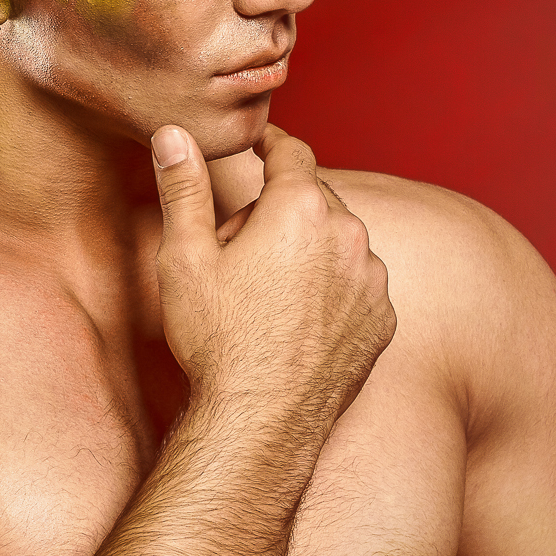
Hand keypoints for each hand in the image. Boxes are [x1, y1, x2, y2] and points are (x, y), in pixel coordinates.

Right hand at [150, 123, 395, 431]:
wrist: (261, 419)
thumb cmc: (217, 338)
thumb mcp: (184, 258)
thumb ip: (184, 188)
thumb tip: (173, 135)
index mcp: (300, 208)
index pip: (291, 152)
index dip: (270, 143)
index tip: (260, 143)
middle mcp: (349, 235)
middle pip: (314, 199)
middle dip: (280, 210)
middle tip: (238, 247)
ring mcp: (372, 280)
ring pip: (338, 243)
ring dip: (310, 250)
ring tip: (268, 291)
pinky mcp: (383, 319)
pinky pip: (357, 286)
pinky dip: (333, 289)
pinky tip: (298, 318)